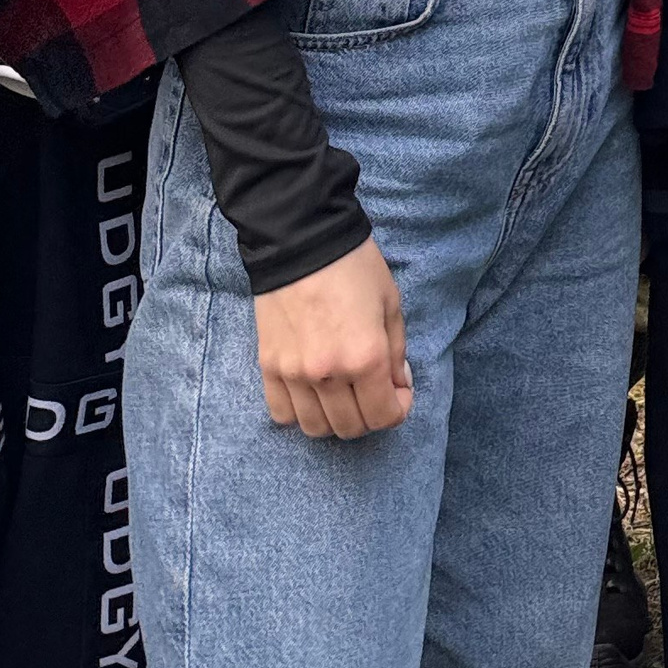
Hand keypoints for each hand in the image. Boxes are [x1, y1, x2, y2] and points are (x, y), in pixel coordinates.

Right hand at [253, 236, 410, 436]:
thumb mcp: (391, 303)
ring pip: (315, 428)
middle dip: (370, 416)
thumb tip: (398, 386)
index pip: (384, 416)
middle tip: (374, 391)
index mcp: (366, 357)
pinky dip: (300, 413)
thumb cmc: (354, 266)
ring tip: (344, 394)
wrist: (301, 240)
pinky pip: (282, 414)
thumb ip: (397, 352)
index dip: (398, 410)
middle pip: (350, 428)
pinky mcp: (268, 367)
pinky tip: (312, 393)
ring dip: (335, 419)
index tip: (399, 392)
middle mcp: (328, 374)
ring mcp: (293, 374)